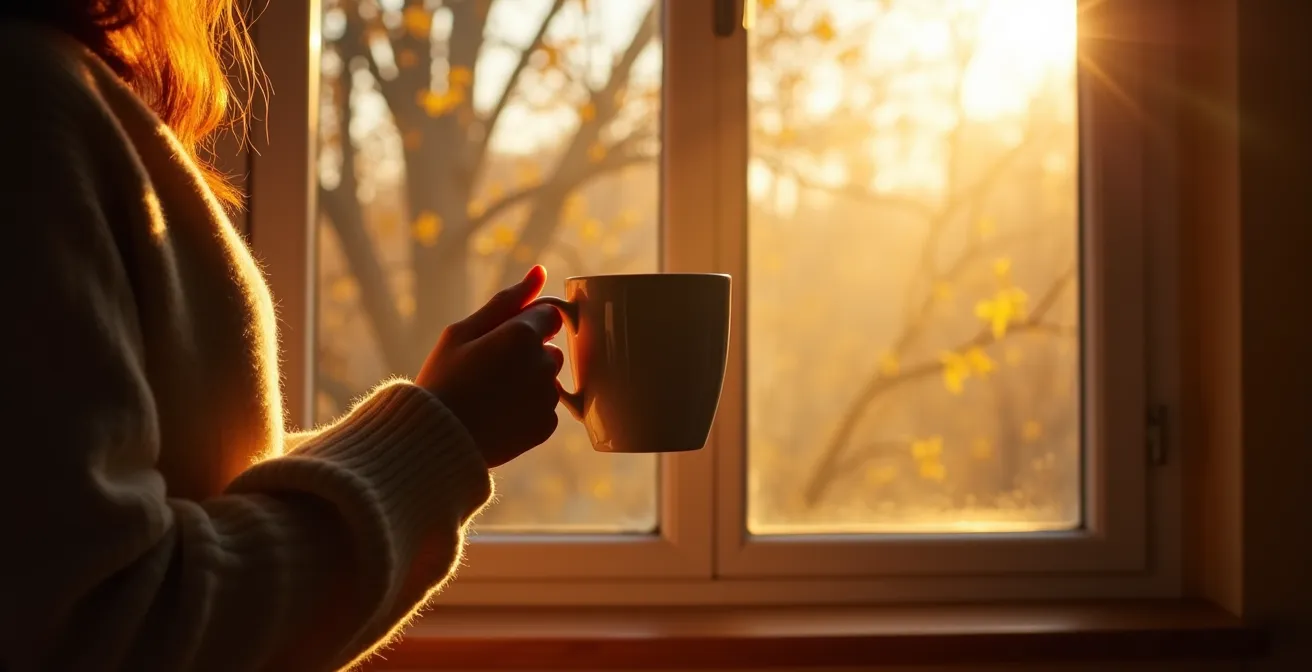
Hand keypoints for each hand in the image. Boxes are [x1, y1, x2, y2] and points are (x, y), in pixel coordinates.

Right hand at [416, 265, 565, 467]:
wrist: (435, 439)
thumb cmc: (442, 381)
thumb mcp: (462, 333)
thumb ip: (507, 301)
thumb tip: (539, 272)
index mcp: (522, 335)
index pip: (548, 315)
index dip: (524, 324)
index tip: (499, 340)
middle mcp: (543, 365)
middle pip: (549, 348)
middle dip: (528, 353)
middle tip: (488, 370)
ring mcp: (547, 398)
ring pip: (548, 378)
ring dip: (530, 381)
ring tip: (491, 394)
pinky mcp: (546, 426)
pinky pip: (545, 407)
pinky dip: (529, 408)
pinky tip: (499, 413)